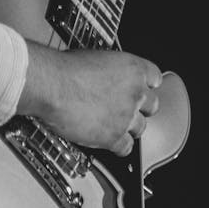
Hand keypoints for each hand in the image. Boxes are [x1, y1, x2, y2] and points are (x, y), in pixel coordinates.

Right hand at [17, 42, 161, 156]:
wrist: (53, 85)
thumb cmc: (65, 69)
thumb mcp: (96, 59)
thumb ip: (110, 72)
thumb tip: (107, 79)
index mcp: (133, 69)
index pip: (155, 79)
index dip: (147, 86)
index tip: (141, 90)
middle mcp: (135, 93)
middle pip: (152, 106)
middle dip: (140, 109)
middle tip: (126, 110)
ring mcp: (126, 116)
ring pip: (140, 129)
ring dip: (129, 129)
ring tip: (114, 127)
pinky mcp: (114, 136)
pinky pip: (126, 148)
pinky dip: (119, 147)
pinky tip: (110, 142)